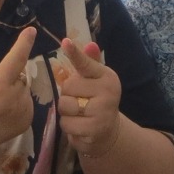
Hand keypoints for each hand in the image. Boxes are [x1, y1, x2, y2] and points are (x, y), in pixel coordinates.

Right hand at [0, 26, 38, 162]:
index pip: (16, 59)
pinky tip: (1, 110)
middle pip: (19, 75)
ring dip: (13, 88)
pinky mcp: (26, 123)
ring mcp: (22, 113)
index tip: (31, 30)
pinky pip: (27, 103)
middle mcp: (14, 100)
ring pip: (24, 89)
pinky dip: (18, 101)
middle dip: (7, 75)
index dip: (24, 43)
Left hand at [54, 39, 121, 156]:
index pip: (86, 64)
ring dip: (66, 112)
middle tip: (79, 101)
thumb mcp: (95, 80)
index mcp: (107, 76)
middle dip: (67, 95)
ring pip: (65, 106)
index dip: (75, 53)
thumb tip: (91, 45)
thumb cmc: (97, 100)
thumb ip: (89, 63)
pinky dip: (68, 126)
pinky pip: (66, 124)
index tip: (65, 42)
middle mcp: (108, 92)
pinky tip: (79, 126)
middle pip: (68, 87)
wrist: (109, 131)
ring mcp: (102, 111)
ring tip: (78, 114)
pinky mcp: (94, 129)